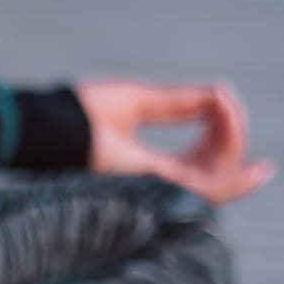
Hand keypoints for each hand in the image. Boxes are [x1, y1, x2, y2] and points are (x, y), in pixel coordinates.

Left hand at [75, 78, 275, 203]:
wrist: (50, 127)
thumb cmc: (81, 115)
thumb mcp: (139, 100)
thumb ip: (181, 102)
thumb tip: (220, 95)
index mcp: (149, 166)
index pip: (199, 162)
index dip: (221, 133)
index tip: (224, 96)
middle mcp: (157, 183)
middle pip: (213, 173)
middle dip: (232, 139)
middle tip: (233, 106)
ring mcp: (158, 188)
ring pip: (217, 181)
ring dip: (233, 143)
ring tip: (233, 110)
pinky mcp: (157, 185)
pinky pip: (209, 182)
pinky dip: (226, 150)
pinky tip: (233, 121)